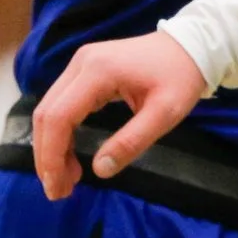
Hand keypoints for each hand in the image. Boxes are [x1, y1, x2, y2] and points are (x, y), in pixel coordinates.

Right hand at [30, 32, 207, 200]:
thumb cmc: (181, 78)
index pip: (58, 117)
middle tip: (58, 191)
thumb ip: (132, 141)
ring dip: (51, 146)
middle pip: (46, 113)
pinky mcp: (84, 67)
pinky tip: (70, 155)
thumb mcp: (165, 114)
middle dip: (46, 156)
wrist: (191, 45)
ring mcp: (80, 62)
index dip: (51, 155)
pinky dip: (60, 132)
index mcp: (98, 71)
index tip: (57, 187)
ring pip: (50, 108)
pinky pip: (61, 102)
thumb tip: (99, 170)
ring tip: (66, 179)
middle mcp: (81, 62)